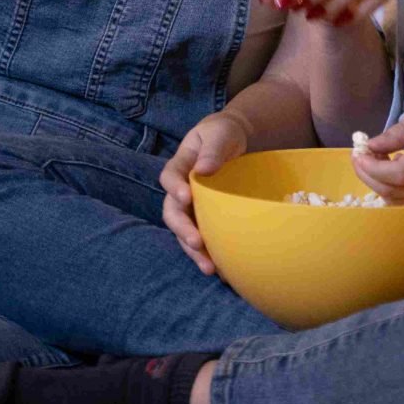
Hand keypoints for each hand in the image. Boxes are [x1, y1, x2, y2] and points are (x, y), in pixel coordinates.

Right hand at [160, 113, 251, 274]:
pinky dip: (208, 254)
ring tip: (208, 267)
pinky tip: (221, 269)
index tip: (186, 197)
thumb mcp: (219, 134)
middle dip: (182, 229)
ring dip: (193, 251)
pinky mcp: (204, 219)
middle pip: (172, 212)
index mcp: (181, 165)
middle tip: (196, 242)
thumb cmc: (223, 134)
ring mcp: (191, 207)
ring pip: (184, 231)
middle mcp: (181, 189)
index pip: (169, 177)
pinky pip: (201, 238)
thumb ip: (212, 149)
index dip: (174, 188)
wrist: (233, 141)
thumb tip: (203, 170)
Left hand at [351, 103, 403, 203]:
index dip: (371, 167)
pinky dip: (396, 191)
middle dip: (369, 176)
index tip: (359, 151)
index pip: (397, 175)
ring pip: (400, 203)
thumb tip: (373, 143)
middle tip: (360, 155)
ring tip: (378, 161)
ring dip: (380, 185)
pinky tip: (399, 170)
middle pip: (393, 193)